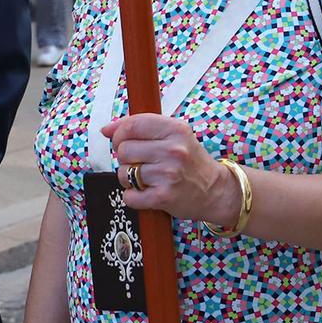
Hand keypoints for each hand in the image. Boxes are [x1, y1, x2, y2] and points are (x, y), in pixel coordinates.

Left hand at [104, 114, 239, 227]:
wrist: (215, 190)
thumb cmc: (190, 161)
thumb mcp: (173, 136)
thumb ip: (141, 128)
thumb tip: (106, 130)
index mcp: (176, 129)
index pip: (132, 125)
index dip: (119, 134)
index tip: (121, 141)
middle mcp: (173, 150)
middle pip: (124, 150)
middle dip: (126, 158)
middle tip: (141, 163)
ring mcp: (169, 174)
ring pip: (124, 173)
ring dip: (129, 179)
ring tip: (147, 178)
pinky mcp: (164, 197)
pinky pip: (129, 196)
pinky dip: (133, 197)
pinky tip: (147, 193)